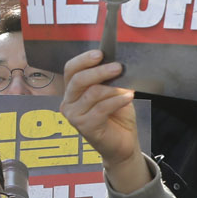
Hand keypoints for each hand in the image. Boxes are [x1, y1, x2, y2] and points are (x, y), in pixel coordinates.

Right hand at [61, 49, 146, 191]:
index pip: (71, 70)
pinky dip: (117, 100)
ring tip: (127, 87)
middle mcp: (68, 103)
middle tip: (118, 67)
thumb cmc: (117, 117)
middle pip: (78, 79)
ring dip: (112, 88)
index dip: (84, 59)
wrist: (123, 144)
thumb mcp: (112, 92)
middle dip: (99, 71)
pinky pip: (101, 108)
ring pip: (91, 93)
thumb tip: (114, 62)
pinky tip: (128, 97)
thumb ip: (108, 79)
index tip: (100, 53)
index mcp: (72, 92)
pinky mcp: (85, 127)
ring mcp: (74, 116)